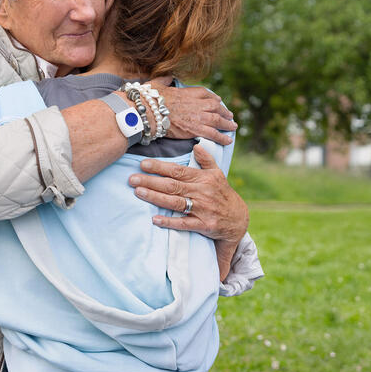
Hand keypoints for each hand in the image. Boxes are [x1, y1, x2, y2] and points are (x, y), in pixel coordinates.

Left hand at [128, 144, 247, 244]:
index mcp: (203, 178)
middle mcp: (202, 192)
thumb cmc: (222, 193)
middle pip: (172, 185)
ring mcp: (202, 209)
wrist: (238, 219)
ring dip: (155, 197)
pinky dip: (169, 222)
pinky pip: (184, 224)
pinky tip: (155, 219)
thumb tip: (197, 145)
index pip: (178, 171)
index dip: (159, 167)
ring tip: (138, 192)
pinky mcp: (203, 225)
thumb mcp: (217, 174)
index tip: (143, 164)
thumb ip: (206, 159)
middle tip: (132, 178)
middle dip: (151, 181)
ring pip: (175, 202)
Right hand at [151, 77, 236, 145]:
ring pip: (218, 119)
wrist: (148, 113)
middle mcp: (195, 104)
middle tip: (229, 115)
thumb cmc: (149, 99)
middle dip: (224, 111)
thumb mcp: (156, 84)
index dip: (213, 97)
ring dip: (227, 124)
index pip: (205, 93)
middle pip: (215, 106)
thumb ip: (164, 79)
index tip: (217, 100)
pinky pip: (213, 134)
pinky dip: (222, 137)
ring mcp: (197, 117)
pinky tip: (228, 140)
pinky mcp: (195, 129)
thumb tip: (168, 76)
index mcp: (187, 92)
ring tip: (233, 127)